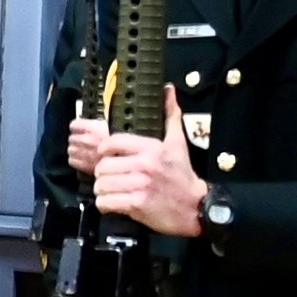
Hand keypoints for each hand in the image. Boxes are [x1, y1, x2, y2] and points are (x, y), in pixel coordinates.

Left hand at [71, 111, 207, 240]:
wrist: (195, 207)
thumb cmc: (182, 175)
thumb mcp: (178, 143)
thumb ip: (171, 116)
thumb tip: (167, 89)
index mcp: (151, 148)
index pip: (112, 142)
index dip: (104, 149)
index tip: (106, 155)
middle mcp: (144, 165)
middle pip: (102, 166)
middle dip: (102, 173)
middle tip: (110, 176)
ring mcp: (140, 186)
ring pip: (101, 184)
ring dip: (103, 189)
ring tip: (111, 190)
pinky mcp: (136, 205)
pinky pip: (105, 202)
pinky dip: (106, 204)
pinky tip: (114, 202)